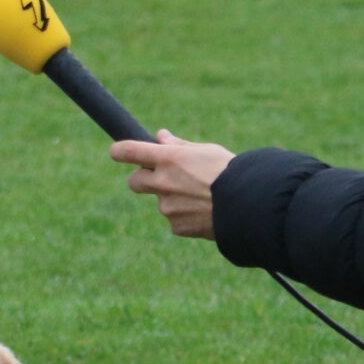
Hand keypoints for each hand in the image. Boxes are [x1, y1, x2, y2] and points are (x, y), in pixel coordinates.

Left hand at [109, 130, 233, 239]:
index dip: (119, 151)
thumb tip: (161, 137)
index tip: (116, 152)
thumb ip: (179, 146)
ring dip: (173, 198)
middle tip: (161, 177)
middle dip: (142, 178)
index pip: (129, 151)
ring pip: (161, 201)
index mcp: (168, 158)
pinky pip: (174, 218)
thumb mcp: (206, 151)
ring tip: (201, 196)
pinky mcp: (176, 226)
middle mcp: (162, 183)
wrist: (247, 206)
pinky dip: (185, 215)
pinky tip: (205, 211)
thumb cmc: (230, 172)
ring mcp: (167, 207)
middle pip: (134, 181)